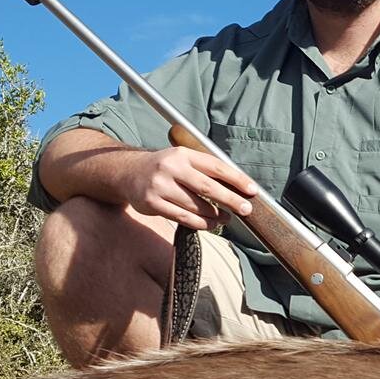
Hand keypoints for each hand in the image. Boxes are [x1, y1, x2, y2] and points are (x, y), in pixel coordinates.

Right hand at [125, 147, 258, 230]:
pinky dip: (200, 223)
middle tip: (246, 209)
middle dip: (230, 199)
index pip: (215, 166)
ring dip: (215, 215)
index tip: (252, 190)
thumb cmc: (164, 168)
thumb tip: (237, 186)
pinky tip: (210, 224)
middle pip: (207, 187)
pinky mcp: (152, 203)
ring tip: (226, 218)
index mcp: (183, 154)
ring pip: (195, 206)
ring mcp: (160, 186)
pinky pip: (182, 217)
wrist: (127, 173)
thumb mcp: (182, 159)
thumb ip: (205, 169)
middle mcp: (171, 167)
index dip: (236, 179)